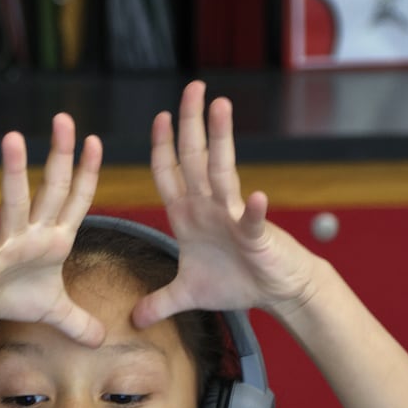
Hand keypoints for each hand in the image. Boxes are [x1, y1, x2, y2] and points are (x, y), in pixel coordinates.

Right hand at [0, 113, 104, 345]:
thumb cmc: (7, 295)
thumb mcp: (52, 311)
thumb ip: (78, 322)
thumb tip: (103, 340)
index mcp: (54, 238)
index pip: (76, 200)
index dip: (88, 172)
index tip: (96, 141)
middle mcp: (32, 233)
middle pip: (51, 188)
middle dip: (59, 154)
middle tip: (65, 118)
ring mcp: (6, 243)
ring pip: (14, 203)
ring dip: (14, 171)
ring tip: (13, 139)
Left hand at [134, 81, 319, 327]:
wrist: (275, 292)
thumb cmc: (235, 283)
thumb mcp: (187, 294)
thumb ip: (159, 302)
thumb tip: (132, 320)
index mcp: (188, 215)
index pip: (170, 173)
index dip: (162, 147)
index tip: (159, 118)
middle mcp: (209, 207)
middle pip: (195, 158)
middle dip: (192, 123)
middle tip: (192, 87)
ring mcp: (233, 217)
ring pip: (223, 173)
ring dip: (220, 140)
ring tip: (220, 107)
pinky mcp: (256, 236)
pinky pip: (253, 221)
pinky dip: (255, 211)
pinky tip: (257, 197)